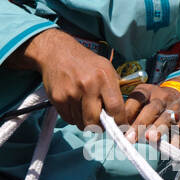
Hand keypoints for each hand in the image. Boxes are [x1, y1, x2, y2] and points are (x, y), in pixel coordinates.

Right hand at [5, 28, 127, 129]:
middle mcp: (88, 85)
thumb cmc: (85, 62)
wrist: (57, 52)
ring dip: (85, 122)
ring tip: (85, 110)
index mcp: (104, 77)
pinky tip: (74, 105)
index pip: (116, 109)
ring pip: (81, 123)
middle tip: (100, 124)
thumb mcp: (106, 68)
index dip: (119, 122)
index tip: (120, 126)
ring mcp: (71, 93)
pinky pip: (69, 119)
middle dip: (99, 127)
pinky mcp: (58, 98)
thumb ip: (114, 89)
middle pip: (95, 122)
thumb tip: (122, 115)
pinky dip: (73, 117)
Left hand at [122, 80, 179, 145]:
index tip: (118, 126)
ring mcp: (175, 109)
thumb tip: (117, 131)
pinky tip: (167, 150)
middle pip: (152, 109)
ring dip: (158, 130)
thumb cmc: (154, 102)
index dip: (126, 113)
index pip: (136, 99)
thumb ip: (130, 111)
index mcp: (147, 91)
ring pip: (166, 119)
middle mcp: (162, 98)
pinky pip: (179, 132)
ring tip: (150, 139)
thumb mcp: (142, 98)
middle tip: (130, 138)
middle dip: (140, 124)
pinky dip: (174, 142)